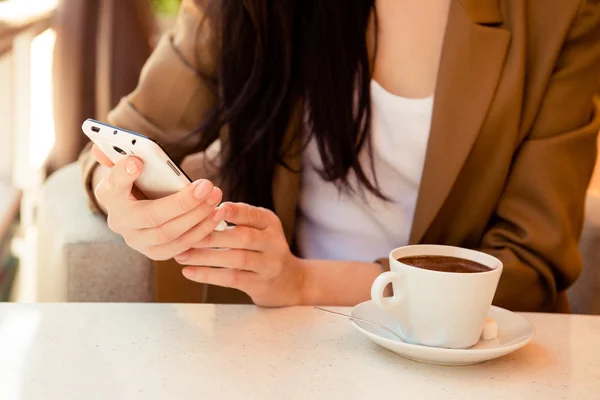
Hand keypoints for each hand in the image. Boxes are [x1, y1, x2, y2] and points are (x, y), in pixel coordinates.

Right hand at [91, 144, 225, 260]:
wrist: (136, 212)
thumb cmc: (135, 183)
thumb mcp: (126, 167)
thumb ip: (118, 155)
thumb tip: (102, 145)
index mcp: (109, 195)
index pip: (112, 185)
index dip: (123, 175)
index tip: (137, 162)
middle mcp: (120, 222)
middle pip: (151, 216)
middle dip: (183, 202)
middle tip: (206, 185)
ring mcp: (137, 241)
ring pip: (170, 234)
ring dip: (198, 216)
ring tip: (216, 197)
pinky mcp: (155, 253)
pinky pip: (181, 246)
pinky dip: (202, 231)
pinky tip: (217, 214)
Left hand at [174, 202, 304, 306]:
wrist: (289, 282)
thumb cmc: (264, 249)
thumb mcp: (261, 228)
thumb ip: (240, 218)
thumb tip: (203, 208)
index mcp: (270, 223)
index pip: (252, 214)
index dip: (233, 212)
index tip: (210, 208)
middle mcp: (273, 243)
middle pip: (243, 237)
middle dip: (212, 236)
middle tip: (185, 235)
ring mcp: (268, 265)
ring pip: (236, 259)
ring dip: (206, 257)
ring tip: (182, 254)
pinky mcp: (259, 284)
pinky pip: (232, 279)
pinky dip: (209, 275)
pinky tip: (190, 272)